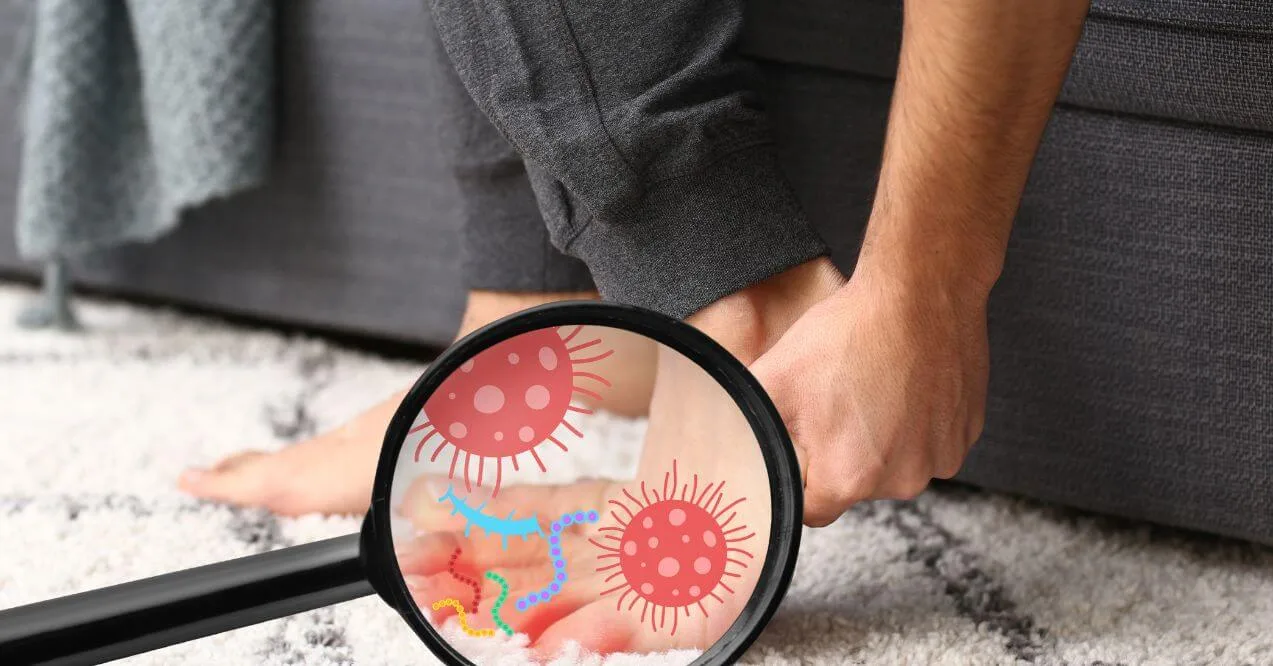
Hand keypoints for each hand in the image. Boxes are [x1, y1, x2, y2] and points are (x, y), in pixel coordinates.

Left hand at [750, 250, 991, 526]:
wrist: (919, 292)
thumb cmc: (847, 334)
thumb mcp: (774, 378)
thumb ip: (749, 425)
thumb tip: (729, 448)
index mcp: (848, 479)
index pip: (811, 508)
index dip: (799, 478)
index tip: (802, 444)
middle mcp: (901, 481)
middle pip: (855, 486)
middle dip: (840, 454)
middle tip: (835, 402)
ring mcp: (940, 458)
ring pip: (894, 464)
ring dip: (881, 438)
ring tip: (871, 387)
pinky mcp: (965, 434)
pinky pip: (929, 442)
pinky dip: (916, 422)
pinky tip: (903, 384)